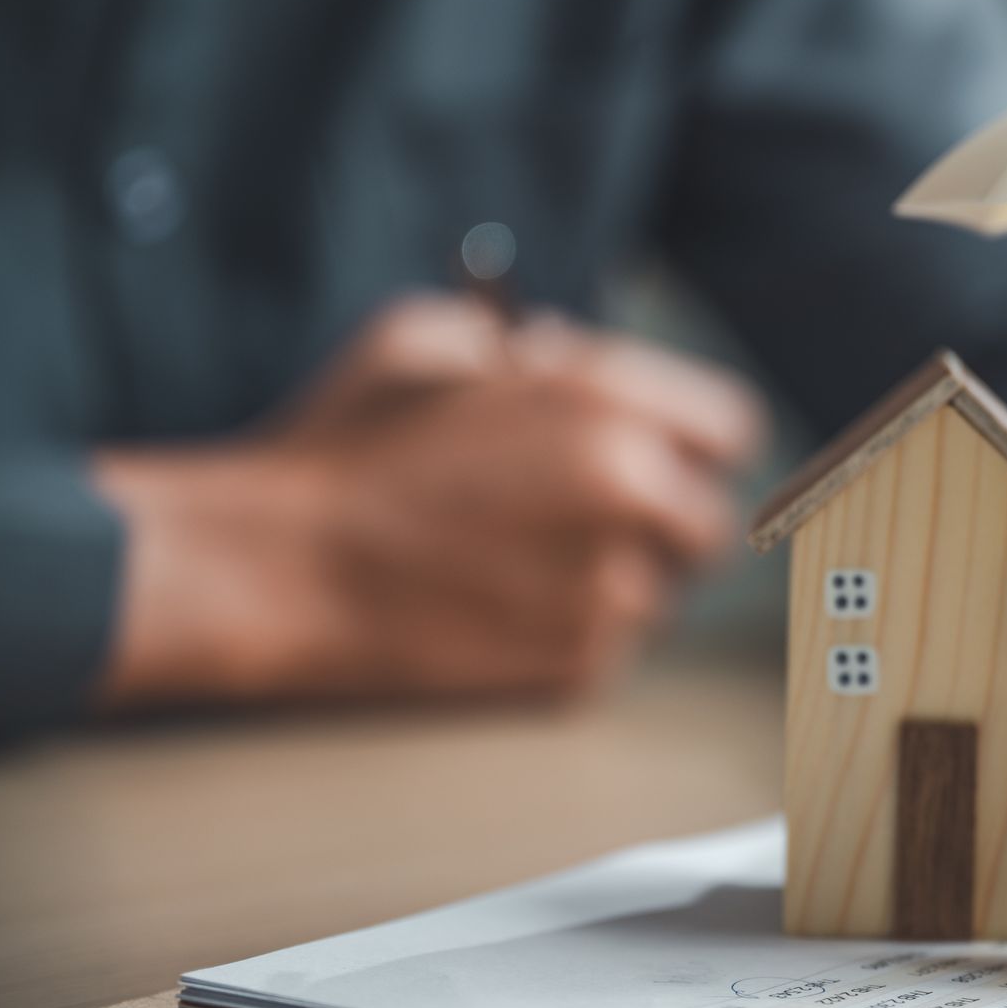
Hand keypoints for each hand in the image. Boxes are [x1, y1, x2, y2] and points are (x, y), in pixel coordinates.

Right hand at [95, 296, 765, 706]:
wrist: (275, 569)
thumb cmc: (342, 449)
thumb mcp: (431, 342)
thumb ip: (527, 343)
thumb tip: (573, 354)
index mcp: (605, 404)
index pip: (731, 429)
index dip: (693, 444)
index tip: (663, 456)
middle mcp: (629, 495)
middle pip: (711, 522)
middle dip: (663, 522)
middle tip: (594, 521)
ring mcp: (611, 588)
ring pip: (665, 592)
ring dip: (617, 580)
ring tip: (518, 562)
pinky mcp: (580, 666)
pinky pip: (612, 647)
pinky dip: (571, 634)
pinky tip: (495, 607)